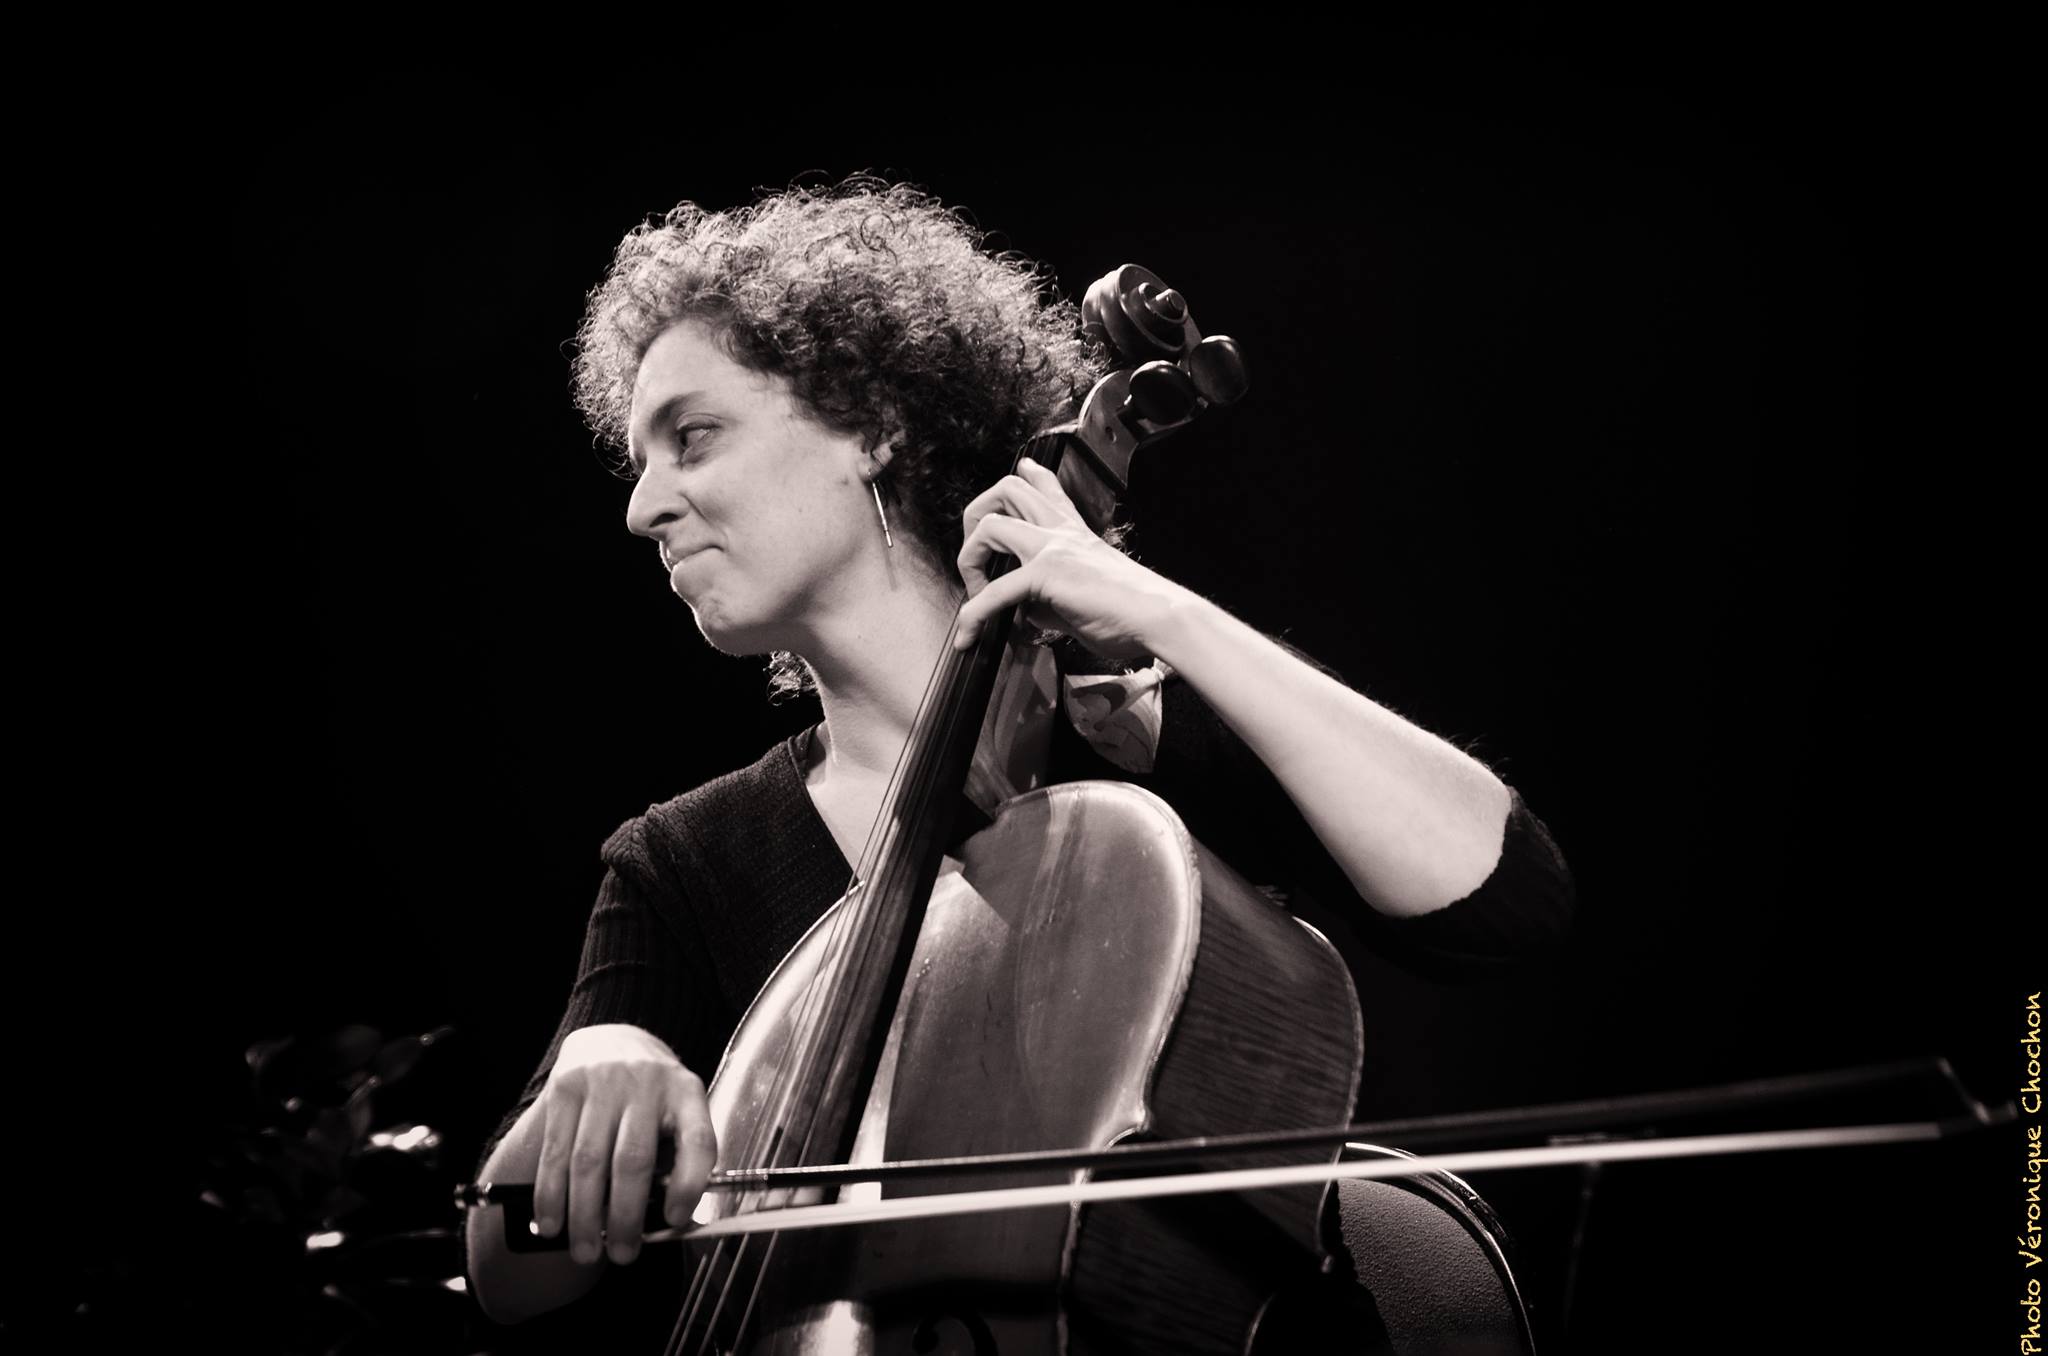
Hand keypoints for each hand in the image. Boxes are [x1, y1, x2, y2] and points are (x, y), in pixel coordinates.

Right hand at [529, 1024, 715, 1266]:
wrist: (612, 1040)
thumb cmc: (651, 1096)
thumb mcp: (677, 1112)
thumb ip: (676, 1158)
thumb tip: (666, 1222)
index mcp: (686, 1092)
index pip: (697, 1140)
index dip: (689, 1184)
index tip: (677, 1220)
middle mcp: (647, 1082)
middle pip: (633, 1159)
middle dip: (625, 1216)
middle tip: (623, 1255)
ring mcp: (603, 1081)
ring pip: (589, 1160)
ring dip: (584, 1215)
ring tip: (586, 1250)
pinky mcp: (565, 1087)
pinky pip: (555, 1150)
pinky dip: (550, 1194)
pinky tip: (551, 1223)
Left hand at [954, 459, 1193, 659]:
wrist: (1160, 617)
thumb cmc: (1133, 613)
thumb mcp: (1084, 597)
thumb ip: (1051, 598)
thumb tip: (1025, 611)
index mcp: (1075, 533)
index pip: (1047, 488)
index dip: (1029, 476)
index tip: (1021, 472)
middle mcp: (1062, 532)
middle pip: (1007, 489)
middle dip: (976, 518)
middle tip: (976, 558)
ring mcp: (1054, 547)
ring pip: (990, 525)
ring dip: (969, 560)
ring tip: (975, 594)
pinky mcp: (1047, 573)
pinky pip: (995, 591)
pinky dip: (974, 614)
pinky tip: (969, 635)